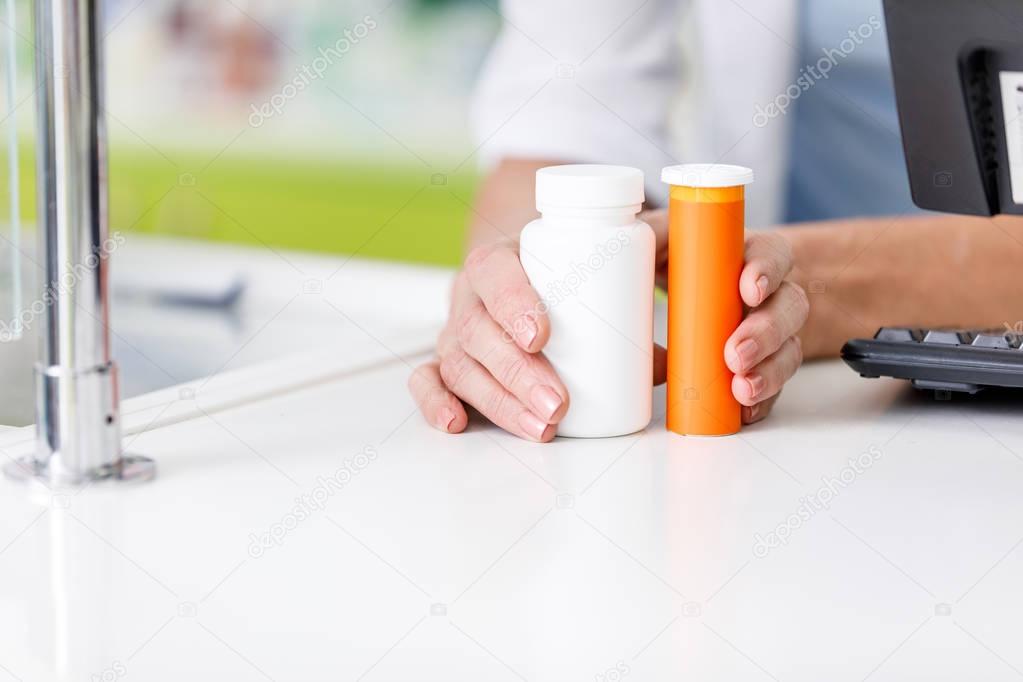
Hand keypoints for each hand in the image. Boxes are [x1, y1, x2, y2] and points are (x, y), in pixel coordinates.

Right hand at [409, 212, 807, 439]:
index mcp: (502, 259)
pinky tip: (456, 423)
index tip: (544, 332)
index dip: (513, 300)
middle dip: (516, 372)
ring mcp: (455, 333)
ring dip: (496, 400)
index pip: (495, 270)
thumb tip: (696, 337)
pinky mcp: (449, 365)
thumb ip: (645, 285)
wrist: (525, 276)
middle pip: (476, 330)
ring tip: (542, 427)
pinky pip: (427, 383)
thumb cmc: (570, 275)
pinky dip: (435, 402)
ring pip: (458, 364)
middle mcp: (469, 296)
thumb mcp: (603, 266)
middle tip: (559, 403)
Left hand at [648, 209, 808, 423]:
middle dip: (766, 333)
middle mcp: (770, 292)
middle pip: (790, 307)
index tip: (748, 289)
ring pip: (788, 349)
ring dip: (769, 371)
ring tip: (741, 389)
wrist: (673, 293)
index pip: (773, 254)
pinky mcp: (763, 365)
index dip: (767, 270)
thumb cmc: (677, 262)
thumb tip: (630, 237)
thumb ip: (651, 234)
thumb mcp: (662, 240)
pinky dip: (762, 399)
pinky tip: (745, 410)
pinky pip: (774, 385)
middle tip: (735, 355)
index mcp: (749, 254)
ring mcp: (771, 331)